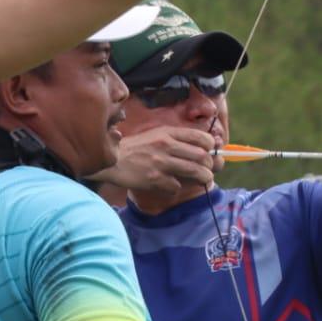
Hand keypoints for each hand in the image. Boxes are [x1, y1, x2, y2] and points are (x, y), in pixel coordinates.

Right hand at [91, 126, 215, 195]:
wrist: (110, 160)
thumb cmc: (134, 148)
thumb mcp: (155, 136)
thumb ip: (175, 140)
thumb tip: (201, 150)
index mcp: (167, 132)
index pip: (201, 137)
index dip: (210, 146)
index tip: (208, 152)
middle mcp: (166, 145)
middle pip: (202, 156)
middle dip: (209, 166)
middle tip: (206, 171)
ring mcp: (161, 162)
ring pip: (196, 172)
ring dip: (203, 178)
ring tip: (201, 180)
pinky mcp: (155, 178)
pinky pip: (176, 186)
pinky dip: (175, 188)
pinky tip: (168, 185)